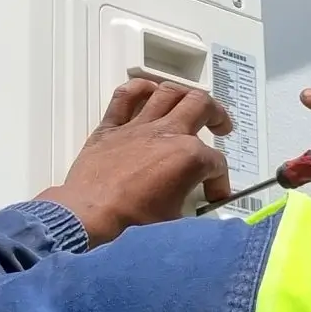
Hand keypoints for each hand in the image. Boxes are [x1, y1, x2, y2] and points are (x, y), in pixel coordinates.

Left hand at [41, 75, 233, 245]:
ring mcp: (137, 126)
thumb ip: (191, 207)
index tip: (213, 195)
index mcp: (188, 157)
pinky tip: (148, 91)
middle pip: (201, 105)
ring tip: (190, 105)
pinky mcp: (110, 128)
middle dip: (217, 114)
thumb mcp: (176, 220)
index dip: (219, 180)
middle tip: (220, 126)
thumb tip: (193, 209)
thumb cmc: (133, 223)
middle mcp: (167, 133)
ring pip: (168, 92)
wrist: (89, 217)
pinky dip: (139, 89)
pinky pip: (125, 96)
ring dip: (184, 95)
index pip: (216, 162)